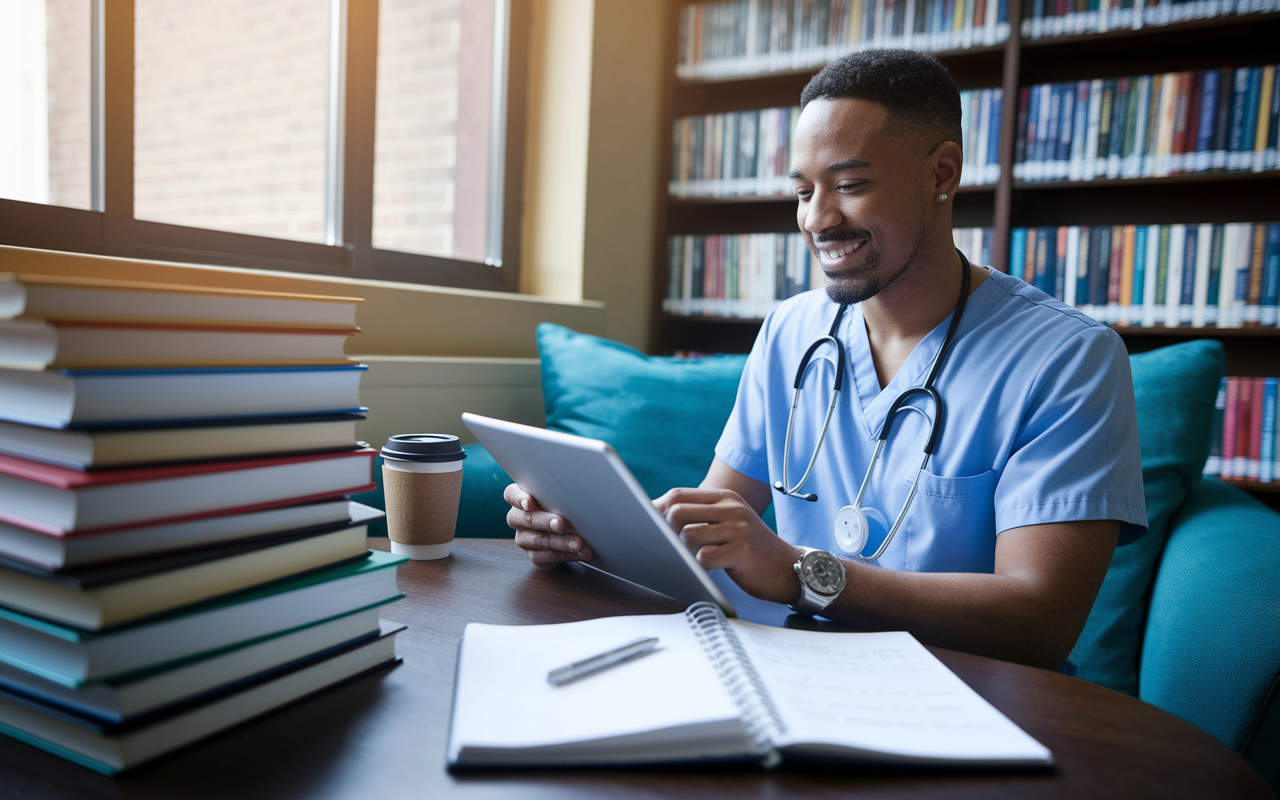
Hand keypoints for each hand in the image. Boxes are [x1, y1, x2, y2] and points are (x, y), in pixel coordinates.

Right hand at [504, 483, 592, 568]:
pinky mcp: (534, 555)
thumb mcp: (561, 494)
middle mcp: (518, 518)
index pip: (512, 495)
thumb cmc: (563, 503)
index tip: (530, 503)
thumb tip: (580, 490)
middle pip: (525, 519)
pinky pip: (546, 557)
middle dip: (545, 522)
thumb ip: (561, 492)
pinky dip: (565, 555)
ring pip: (537, 540)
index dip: (519, 499)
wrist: (569, 528)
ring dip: (560, 542)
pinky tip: (579, 552)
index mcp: (520, 498)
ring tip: (579, 543)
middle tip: (561, 524)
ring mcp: (524, 538)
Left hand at [654, 488, 802, 603]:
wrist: (788, 568)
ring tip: (691, 561)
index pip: (678, 495)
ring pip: (687, 535)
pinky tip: (706, 571)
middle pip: (677, 512)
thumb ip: (701, 516)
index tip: (644, 524)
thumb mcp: (729, 523)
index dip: (656, 509)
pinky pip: (704, 558)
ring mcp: (738, 528)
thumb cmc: (749, 549)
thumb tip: (656, 516)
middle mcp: (731, 508)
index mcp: (724, 498)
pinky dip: (698, 567)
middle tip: (666, 548)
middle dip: (664, 532)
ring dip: (682, 552)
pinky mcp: (742, 550)